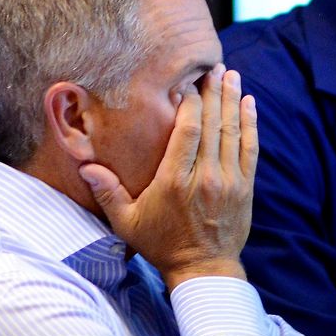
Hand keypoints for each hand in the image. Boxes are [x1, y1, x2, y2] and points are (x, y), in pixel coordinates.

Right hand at [78, 64, 258, 290]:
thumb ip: (108, 193)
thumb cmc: (162, 244)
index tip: (186, 82)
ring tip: (230, 74)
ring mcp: (229, 180)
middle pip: (212, 124)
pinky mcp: (245, 186)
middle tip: (213, 66)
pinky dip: (250, 123)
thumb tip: (85, 167)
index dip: (190, 102)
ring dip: (232, 100)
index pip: (188, 130)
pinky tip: (248, 102)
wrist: (204, 269)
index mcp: (176, 180)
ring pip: (232, 131)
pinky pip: (249, 148)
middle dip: (213, 92)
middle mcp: (205, 176)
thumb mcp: (128, 222)